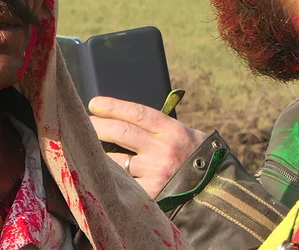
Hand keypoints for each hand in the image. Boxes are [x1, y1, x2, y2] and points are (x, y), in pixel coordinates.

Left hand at [89, 96, 208, 197]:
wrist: (216, 192)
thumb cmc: (198, 160)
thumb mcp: (187, 136)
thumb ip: (160, 128)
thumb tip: (126, 118)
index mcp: (173, 131)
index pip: (137, 113)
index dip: (113, 107)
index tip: (94, 104)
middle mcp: (163, 150)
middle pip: (122, 133)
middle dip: (98, 126)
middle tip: (82, 124)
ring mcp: (156, 173)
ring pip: (117, 161)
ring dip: (99, 155)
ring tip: (87, 150)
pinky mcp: (150, 194)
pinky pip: (123, 183)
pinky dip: (111, 178)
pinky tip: (98, 175)